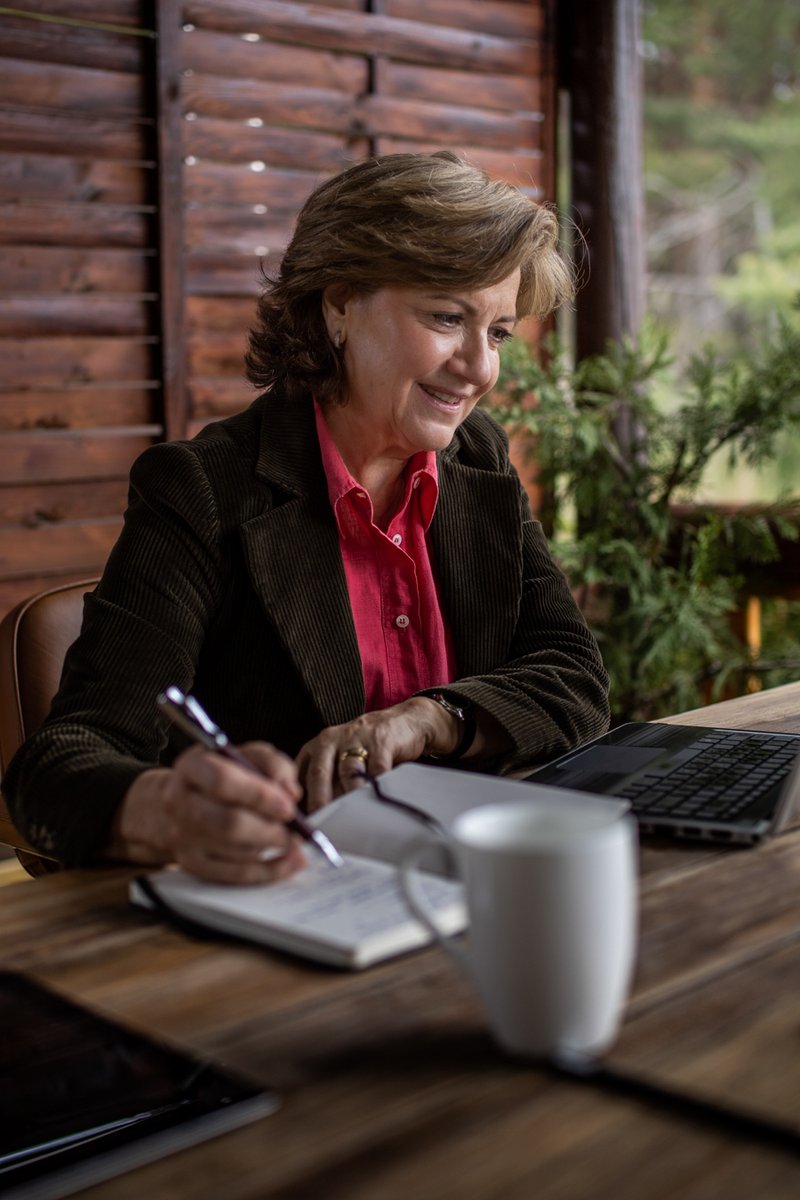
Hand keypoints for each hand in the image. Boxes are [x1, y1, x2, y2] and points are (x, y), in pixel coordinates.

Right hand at [113, 741, 306, 883]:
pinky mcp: (192, 864)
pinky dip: (269, 870)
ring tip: (294, 842)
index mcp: (192, 766)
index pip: (223, 782)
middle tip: (297, 832)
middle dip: (270, 830)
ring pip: (236, 850)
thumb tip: (290, 793)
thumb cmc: (222, 774)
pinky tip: (290, 862)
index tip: (289, 807)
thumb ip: (273, 765)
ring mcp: (183, 836)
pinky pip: (235, 874)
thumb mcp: (247, 756)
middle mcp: (179, 802)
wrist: (178, 803)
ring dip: (271, 847)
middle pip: (228, 823)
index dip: (259, 796)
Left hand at [296, 697, 459, 811]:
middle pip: (319, 773)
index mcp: (316, 748)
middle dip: (318, 802)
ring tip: (348, 819)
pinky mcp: (382, 742)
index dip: (298, 800)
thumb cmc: (365, 749)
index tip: (300, 823)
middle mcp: (331, 741)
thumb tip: (311, 820)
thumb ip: (324, 784)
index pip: (301, 775)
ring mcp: (356, 739)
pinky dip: (375, 788)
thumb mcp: (338, 760)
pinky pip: (377, 770)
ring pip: (348, 772)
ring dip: (348, 796)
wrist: (402, 721)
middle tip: (319, 826)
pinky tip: (376, 804)